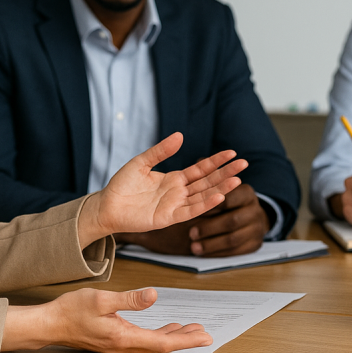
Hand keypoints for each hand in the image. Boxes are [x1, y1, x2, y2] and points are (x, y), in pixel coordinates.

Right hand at [2, 287, 211, 352]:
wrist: (50, 324)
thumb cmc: (72, 310)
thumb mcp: (102, 299)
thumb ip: (130, 299)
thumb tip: (155, 295)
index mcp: (123, 337)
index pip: (161, 342)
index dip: (185, 340)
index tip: (204, 337)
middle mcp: (123, 346)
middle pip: (161, 346)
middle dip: (185, 340)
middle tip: (206, 334)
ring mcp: (119, 345)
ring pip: (153, 343)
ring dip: (174, 336)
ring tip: (192, 329)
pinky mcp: (115, 340)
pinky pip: (143, 340)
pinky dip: (159, 334)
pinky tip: (167, 327)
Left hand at [78, 133, 246, 246]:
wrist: (107, 205)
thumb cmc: (122, 185)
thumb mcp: (142, 162)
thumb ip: (161, 151)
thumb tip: (180, 135)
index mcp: (174, 179)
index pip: (201, 169)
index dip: (216, 161)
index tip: (232, 153)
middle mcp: (179, 192)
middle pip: (208, 181)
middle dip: (226, 172)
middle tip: (244, 163)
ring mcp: (176, 205)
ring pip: (204, 195)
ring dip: (221, 188)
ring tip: (237, 179)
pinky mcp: (169, 217)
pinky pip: (191, 210)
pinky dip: (205, 204)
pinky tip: (219, 196)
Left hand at [189, 183, 268, 255]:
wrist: (252, 217)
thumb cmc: (231, 203)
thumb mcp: (225, 194)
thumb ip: (212, 196)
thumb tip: (191, 205)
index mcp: (247, 194)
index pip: (228, 200)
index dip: (210, 207)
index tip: (193, 213)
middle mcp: (255, 210)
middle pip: (232, 221)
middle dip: (209, 228)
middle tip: (191, 233)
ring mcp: (258, 229)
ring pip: (233, 239)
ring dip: (211, 245)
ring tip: (194, 247)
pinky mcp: (255, 244)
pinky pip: (235, 251)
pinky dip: (217, 253)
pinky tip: (204, 253)